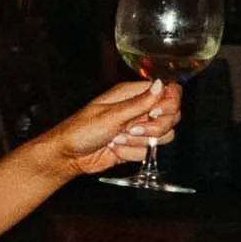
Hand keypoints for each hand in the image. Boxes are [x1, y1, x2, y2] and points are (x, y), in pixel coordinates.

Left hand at [39, 78, 181, 179]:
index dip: (169, 103)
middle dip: (154, 127)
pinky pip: (150, 151)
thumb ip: (139, 103)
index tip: (155, 113)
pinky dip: (133, 153)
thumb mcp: (110, 115)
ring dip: (141, 142)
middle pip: (172, 116)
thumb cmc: (81, 130)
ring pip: (164, 135)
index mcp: (132, 94)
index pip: (169, 91)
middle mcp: (139, 109)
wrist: (69, 156)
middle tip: (132, 128)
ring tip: (118, 139)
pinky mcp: (137, 146)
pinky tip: (116, 149)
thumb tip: (161, 85)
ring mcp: (139, 128)